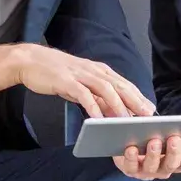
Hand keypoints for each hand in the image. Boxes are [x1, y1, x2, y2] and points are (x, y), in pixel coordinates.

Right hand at [0, 43, 153, 118]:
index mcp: (98, 70)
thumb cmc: (56, 75)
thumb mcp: (80, 86)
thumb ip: (95, 97)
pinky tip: (98, 118)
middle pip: (119, 85)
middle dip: (135, 100)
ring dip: (117, 104)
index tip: (150, 109)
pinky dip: (92, 106)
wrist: (30, 61)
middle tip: (147, 115)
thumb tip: (111, 113)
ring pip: (104, 89)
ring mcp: (80, 74)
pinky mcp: (66, 81)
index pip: (123, 83)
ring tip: (127, 119)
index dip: (138, 96)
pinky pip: (83, 95)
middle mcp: (93, 70)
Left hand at [113, 133, 180, 180]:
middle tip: (174, 138)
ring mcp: (147, 172)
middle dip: (174, 152)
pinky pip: (131, 167)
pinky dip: (131, 158)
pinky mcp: (130, 170)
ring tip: (154, 141)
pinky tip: (132, 148)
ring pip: (152, 167)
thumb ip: (176, 129)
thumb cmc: (153, 134)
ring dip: (154, 154)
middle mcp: (164, 169)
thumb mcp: (166, 131)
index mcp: (177, 161)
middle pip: (172, 165)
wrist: (129, 140)